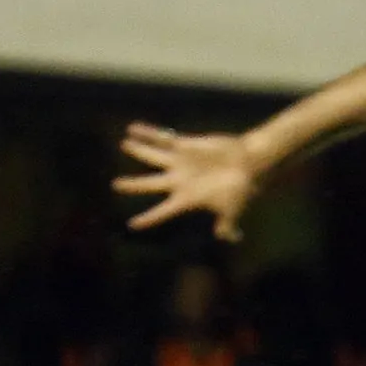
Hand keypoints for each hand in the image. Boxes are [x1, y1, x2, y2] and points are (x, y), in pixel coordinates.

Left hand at [114, 122, 263, 241]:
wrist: (249, 162)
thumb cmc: (240, 188)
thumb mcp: (232, 209)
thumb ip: (226, 222)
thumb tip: (225, 237)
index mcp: (187, 199)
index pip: (163, 211)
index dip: (149, 219)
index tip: (132, 225)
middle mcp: (179, 180)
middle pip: (150, 184)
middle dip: (133, 185)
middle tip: (116, 185)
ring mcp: (180, 162)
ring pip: (153, 157)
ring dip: (138, 150)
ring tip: (124, 143)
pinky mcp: (185, 146)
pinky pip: (162, 138)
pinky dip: (149, 133)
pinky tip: (134, 128)